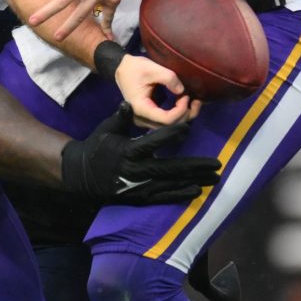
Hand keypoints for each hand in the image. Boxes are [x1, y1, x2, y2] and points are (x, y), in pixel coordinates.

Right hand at [59, 105, 220, 203]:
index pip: (153, 140)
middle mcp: (136, 170)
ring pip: (171, 183)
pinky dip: (180, 193)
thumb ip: (120, 118)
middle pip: (171, 167)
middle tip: (217, 164)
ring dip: (195, 180)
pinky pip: (163, 196)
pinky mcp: (140, 196)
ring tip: (215, 177)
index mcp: (128, 151)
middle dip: (196, 166)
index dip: (171, 134)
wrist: (83, 176)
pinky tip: (197, 190)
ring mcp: (139, 186)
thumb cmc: (97, 147)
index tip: (187, 127)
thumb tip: (126, 103)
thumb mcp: (106, 129)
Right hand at [115, 52, 194, 126]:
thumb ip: (169, 78)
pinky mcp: (150, 116)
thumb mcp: (152, 69)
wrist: (122, 69)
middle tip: (196, 100)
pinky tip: (185, 102)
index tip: (186, 96)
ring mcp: (146, 119)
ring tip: (194, 101)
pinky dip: (178, 113)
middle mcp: (143, 118)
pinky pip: (166, 120)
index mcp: (141, 108)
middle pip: (169, 126)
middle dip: (186, 114)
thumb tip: (182, 90)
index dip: (180, 110)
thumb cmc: (134, 69)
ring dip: (184, 115)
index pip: (166, 119)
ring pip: (169, 125)